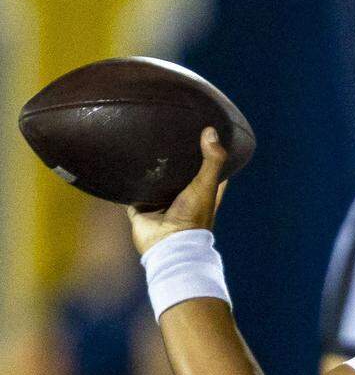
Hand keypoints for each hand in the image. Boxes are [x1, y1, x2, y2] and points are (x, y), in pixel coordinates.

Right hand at [127, 127, 227, 254]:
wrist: (166, 245)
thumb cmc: (192, 217)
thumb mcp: (206, 185)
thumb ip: (212, 160)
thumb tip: (211, 130)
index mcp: (203, 191)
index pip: (210, 166)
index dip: (209, 150)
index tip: (204, 129)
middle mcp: (183, 194)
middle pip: (179, 170)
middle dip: (175, 155)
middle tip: (167, 129)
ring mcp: (161, 201)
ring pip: (155, 179)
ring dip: (150, 167)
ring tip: (142, 139)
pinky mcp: (141, 207)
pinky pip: (131, 190)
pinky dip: (128, 180)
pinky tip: (121, 161)